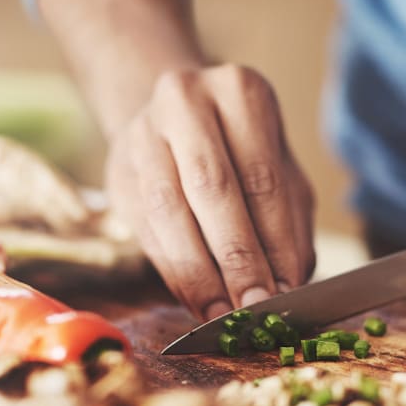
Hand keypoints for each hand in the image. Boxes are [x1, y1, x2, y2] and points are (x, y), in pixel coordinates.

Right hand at [106, 64, 315, 319]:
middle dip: (236, 258)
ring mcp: (143, 133)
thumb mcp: (280, 174)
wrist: (174, 120)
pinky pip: (144, 228)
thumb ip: (288, 226)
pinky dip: (172, 271)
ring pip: (169, 210)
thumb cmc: (242, 153)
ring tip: (222, 313)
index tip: (285, 292)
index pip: (262, 178)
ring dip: (198, 272)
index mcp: (240, 92)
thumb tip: (287, 287)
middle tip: (254, 307)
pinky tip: (195, 300)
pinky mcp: (117, 170)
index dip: (274, 241)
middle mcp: (186, 101)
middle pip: (212, 189)